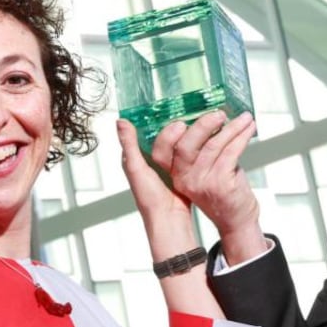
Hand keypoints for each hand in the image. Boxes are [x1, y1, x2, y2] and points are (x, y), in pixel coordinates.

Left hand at [117, 119, 195, 259]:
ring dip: (190, 133)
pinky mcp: (183, 173)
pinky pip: (189, 154)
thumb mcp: (136, 169)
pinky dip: (197, 145)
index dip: (156, 117)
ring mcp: (169, 166)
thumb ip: (129, 145)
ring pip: (179, 142)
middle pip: (165, 134)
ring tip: (201, 120)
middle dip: (178, 122)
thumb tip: (121, 121)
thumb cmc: (149, 199)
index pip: (146, 130)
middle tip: (191, 110)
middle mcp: (153, 160)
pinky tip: (206, 138)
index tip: (169, 106)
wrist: (170, 221)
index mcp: (138, 157)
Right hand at [151, 111, 266, 264]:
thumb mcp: (202, 173)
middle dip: (203, 125)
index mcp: (177, 175)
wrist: (236, 219)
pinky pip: (231, 152)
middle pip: (185, 146)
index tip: (181, 121)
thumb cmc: (221, 191)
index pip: (160, 153)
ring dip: (231, 128)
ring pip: (213, 145)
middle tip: (218, 114)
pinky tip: (248, 128)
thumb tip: (208, 119)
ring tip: (242, 118)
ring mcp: (203, 183)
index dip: (167, 135)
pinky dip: (242, 136)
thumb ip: (198, 152)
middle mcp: (185, 180)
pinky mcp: (222, 183)